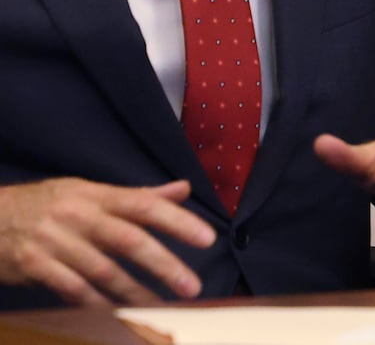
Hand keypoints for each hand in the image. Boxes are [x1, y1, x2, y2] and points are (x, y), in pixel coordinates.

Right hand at [0, 178, 214, 305]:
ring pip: (103, 270)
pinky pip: (71, 289)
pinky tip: (116, 316)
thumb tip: (183, 189)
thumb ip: (138, 196)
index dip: (178, 221)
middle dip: (164, 264)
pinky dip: (95, 304)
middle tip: (193, 285)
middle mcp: (78, 215)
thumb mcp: (90, 192)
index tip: (208, 238)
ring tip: (161, 309)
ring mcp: (55, 241)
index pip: (145, 205)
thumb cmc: (49, 205)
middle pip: (129, 240)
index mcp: (97, 195)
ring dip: (135, 293)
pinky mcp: (34, 265)